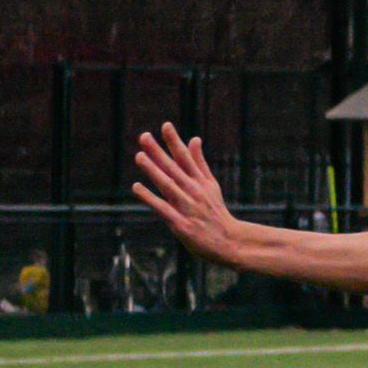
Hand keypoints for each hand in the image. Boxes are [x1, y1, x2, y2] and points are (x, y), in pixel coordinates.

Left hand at [132, 123, 241, 263]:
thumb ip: (199, 162)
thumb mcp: (211, 185)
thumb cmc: (216, 213)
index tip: (165, 125)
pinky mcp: (181, 224)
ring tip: (139, 156)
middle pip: (174, 169)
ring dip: (153, 171)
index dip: (175, 142)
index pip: (186, 158)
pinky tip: (137, 187)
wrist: (230, 242)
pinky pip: (163, 208)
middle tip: (144, 137)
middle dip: (159, 153)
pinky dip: (150, 198)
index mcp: (201, 182)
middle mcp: (194, 192)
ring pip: (168, 186)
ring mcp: (188, 208)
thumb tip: (194, 138)